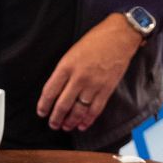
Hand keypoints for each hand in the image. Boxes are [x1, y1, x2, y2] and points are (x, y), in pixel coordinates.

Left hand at [37, 14, 144, 131]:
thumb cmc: (97, 40)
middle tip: (53, 124)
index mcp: (66, 66)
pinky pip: (95, 109)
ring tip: (66, 126)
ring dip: (70, 122)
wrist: (120, 35)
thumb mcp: (72, 52)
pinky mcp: (107, 89)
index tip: (42, 112)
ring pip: (78, 110)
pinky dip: (88, 120)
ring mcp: (94, 84)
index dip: (43, 106)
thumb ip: (64, 70)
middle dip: (56, 118)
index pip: (49, 92)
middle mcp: (78, 77)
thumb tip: (57, 89)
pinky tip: (82, 125)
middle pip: (62, 105)